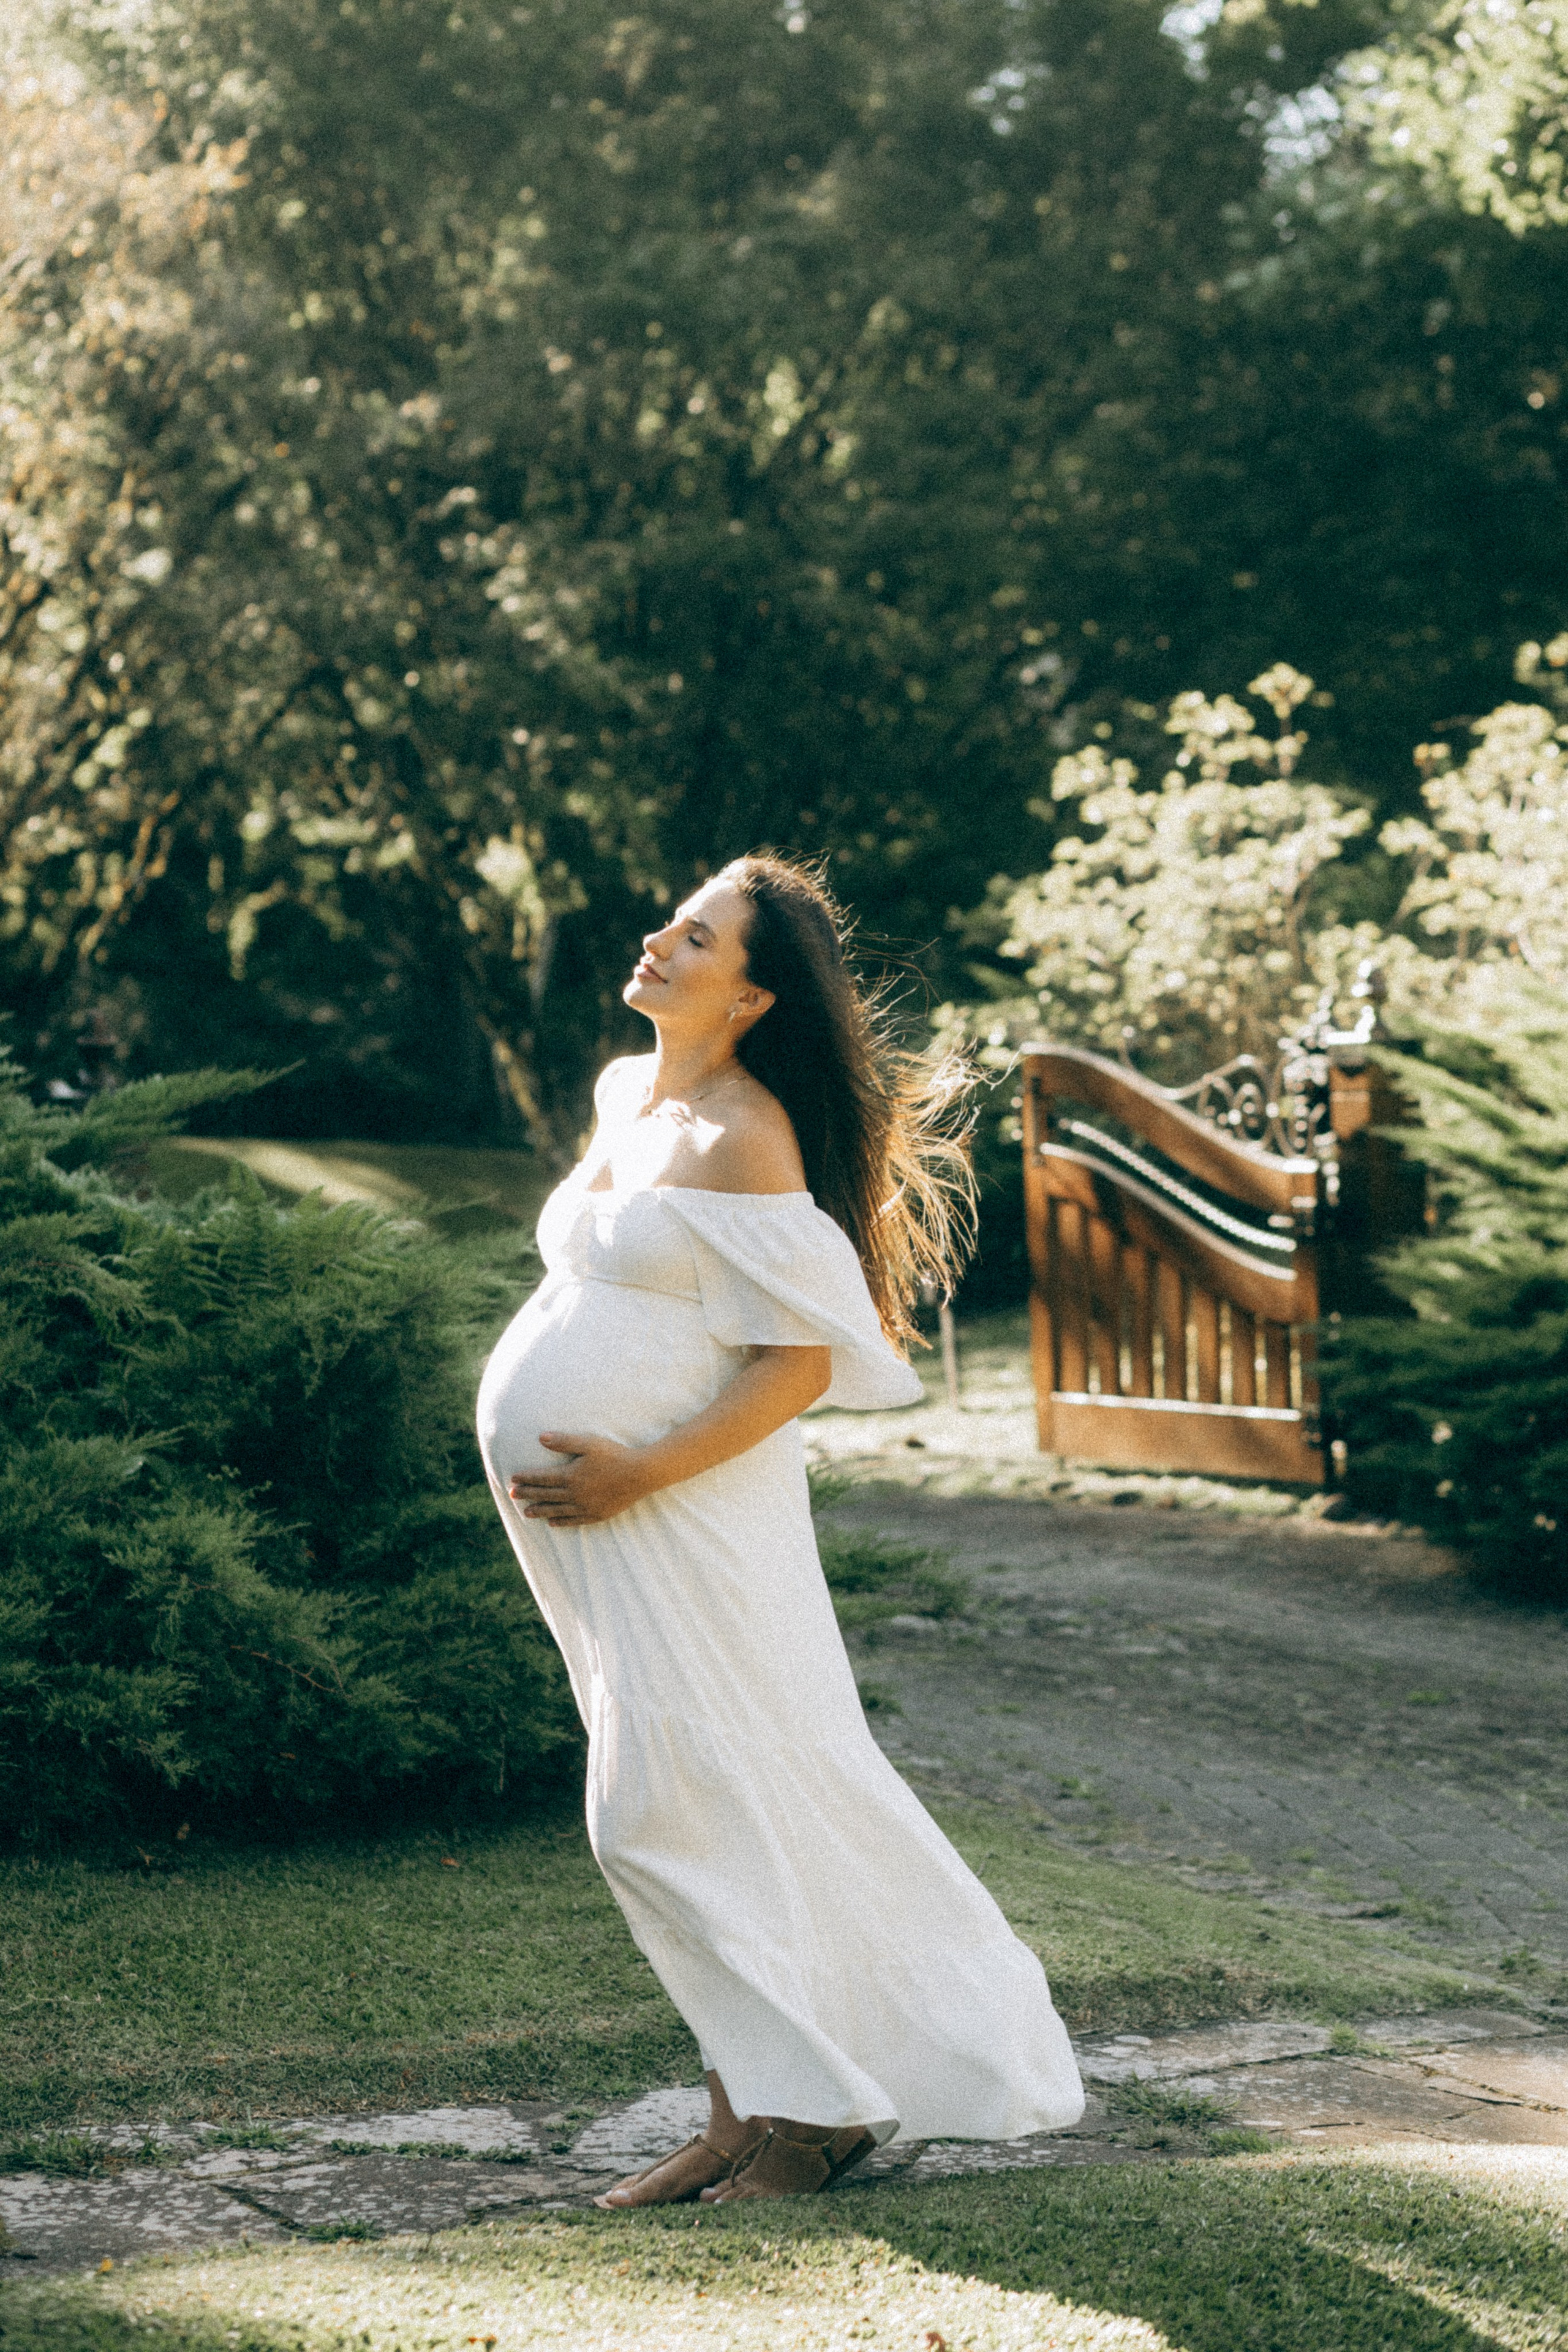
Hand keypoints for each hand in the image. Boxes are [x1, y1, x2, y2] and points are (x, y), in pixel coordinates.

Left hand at [508, 1432, 652, 1526]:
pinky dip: (561, 1521)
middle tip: (512, 1495)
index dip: (526, 1478)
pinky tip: (553, 1523)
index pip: (542, 1478)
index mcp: (571, 1476)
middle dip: (528, 1494)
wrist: (640, 1474)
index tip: (513, 1479)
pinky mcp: (597, 1514)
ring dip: (540, 1510)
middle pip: (546, 1494)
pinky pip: (574, 1520)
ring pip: (557, 1510)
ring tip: (527, 1513)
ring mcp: (585, 1506)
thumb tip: (540, 1438)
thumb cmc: (615, 1455)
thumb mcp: (588, 1443)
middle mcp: (574, 1494)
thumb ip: (564, 1441)